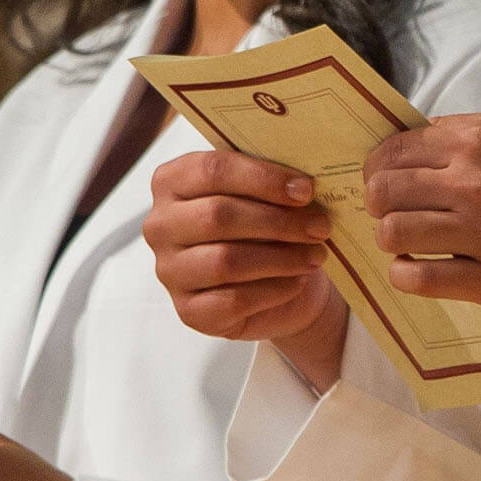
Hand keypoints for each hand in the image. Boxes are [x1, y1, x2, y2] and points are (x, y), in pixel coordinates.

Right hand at [144, 150, 349, 388]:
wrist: (273, 282)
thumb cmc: (266, 225)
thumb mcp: (266, 194)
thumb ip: (272, 179)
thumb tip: (302, 182)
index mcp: (172, 181)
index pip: (212, 170)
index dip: (262, 178)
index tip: (306, 190)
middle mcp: (160, 225)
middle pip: (218, 215)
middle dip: (278, 220)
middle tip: (320, 226)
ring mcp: (169, 271)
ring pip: (225, 261)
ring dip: (281, 257)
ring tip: (315, 254)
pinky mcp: (188, 310)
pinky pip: (232, 300)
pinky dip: (273, 289)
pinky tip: (297, 280)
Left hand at [363, 113, 480, 318]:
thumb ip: (467, 130)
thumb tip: (410, 136)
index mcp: (480, 140)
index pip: (393, 150)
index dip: (378, 168)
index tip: (384, 182)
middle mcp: (475, 182)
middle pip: (383, 192)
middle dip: (378, 205)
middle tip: (394, 214)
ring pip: (393, 234)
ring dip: (392, 241)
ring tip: (412, 244)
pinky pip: (416, 278)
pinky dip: (405, 275)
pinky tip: (420, 270)